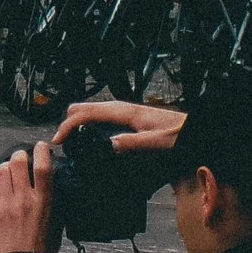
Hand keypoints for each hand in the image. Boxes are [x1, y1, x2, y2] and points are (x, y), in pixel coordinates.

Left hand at [0, 141, 58, 252]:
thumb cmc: (41, 246)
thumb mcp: (55, 222)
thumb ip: (51, 199)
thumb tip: (49, 181)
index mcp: (43, 202)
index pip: (42, 168)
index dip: (42, 151)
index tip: (42, 146)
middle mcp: (22, 200)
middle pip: (17, 163)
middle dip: (20, 155)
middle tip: (22, 158)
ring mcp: (3, 205)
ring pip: (1, 171)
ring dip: (6, 167)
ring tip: (10, 173)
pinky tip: (1, 190)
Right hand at [56, 100, 183, 154]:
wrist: (192, 129)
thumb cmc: (179, 134)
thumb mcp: (158, 142)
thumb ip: (134, 143)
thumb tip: (109, 145)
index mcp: (125, 112)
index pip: (85, 114)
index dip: (67, 126)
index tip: (58, 141)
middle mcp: (121, 108)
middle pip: (81, 107)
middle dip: (66, 122)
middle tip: (62, 142)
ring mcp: (122, 111)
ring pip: (88, 111)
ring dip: (75, 123)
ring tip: (70, 141)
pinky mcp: (125, 116)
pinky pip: (97, 116)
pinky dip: (85, 124)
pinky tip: (87, 137)